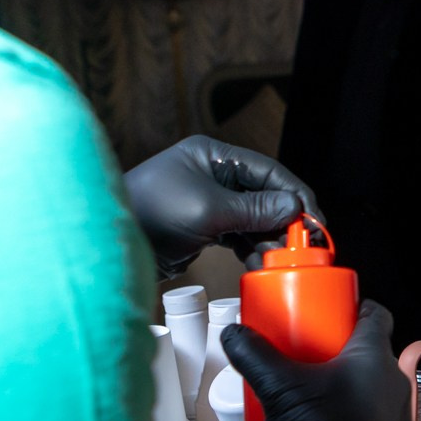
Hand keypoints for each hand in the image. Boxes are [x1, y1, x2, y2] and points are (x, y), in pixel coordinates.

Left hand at [123, 136, 322, 277]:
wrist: (105, 246)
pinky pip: (240, 235)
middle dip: (285, 221)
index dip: (295, 195)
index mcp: (213, 156)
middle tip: (303, 246)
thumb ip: (253, 209)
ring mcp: (209, 202)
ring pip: (255, 219)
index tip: (315, 220)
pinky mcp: (204, 227)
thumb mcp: (207, 210)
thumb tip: (294, 207)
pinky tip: (260, 264)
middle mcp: (214, 175)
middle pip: (265, 195)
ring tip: (280, 261)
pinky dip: (253, 249)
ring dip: (270, 240)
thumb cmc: (148, 214)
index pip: (268, 171)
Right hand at [219, 301, 414, 420]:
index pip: (377, 315)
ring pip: (378, 390)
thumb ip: (254, 356)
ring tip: (320, 399)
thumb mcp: (278, 389)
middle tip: (315, 359)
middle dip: (346, 353)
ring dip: (355, 390)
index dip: (358, 308)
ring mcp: (403, 416)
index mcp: (374, 357)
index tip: (336, 312)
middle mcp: (397, 382)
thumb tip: (234, 333)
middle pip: (373, 355)